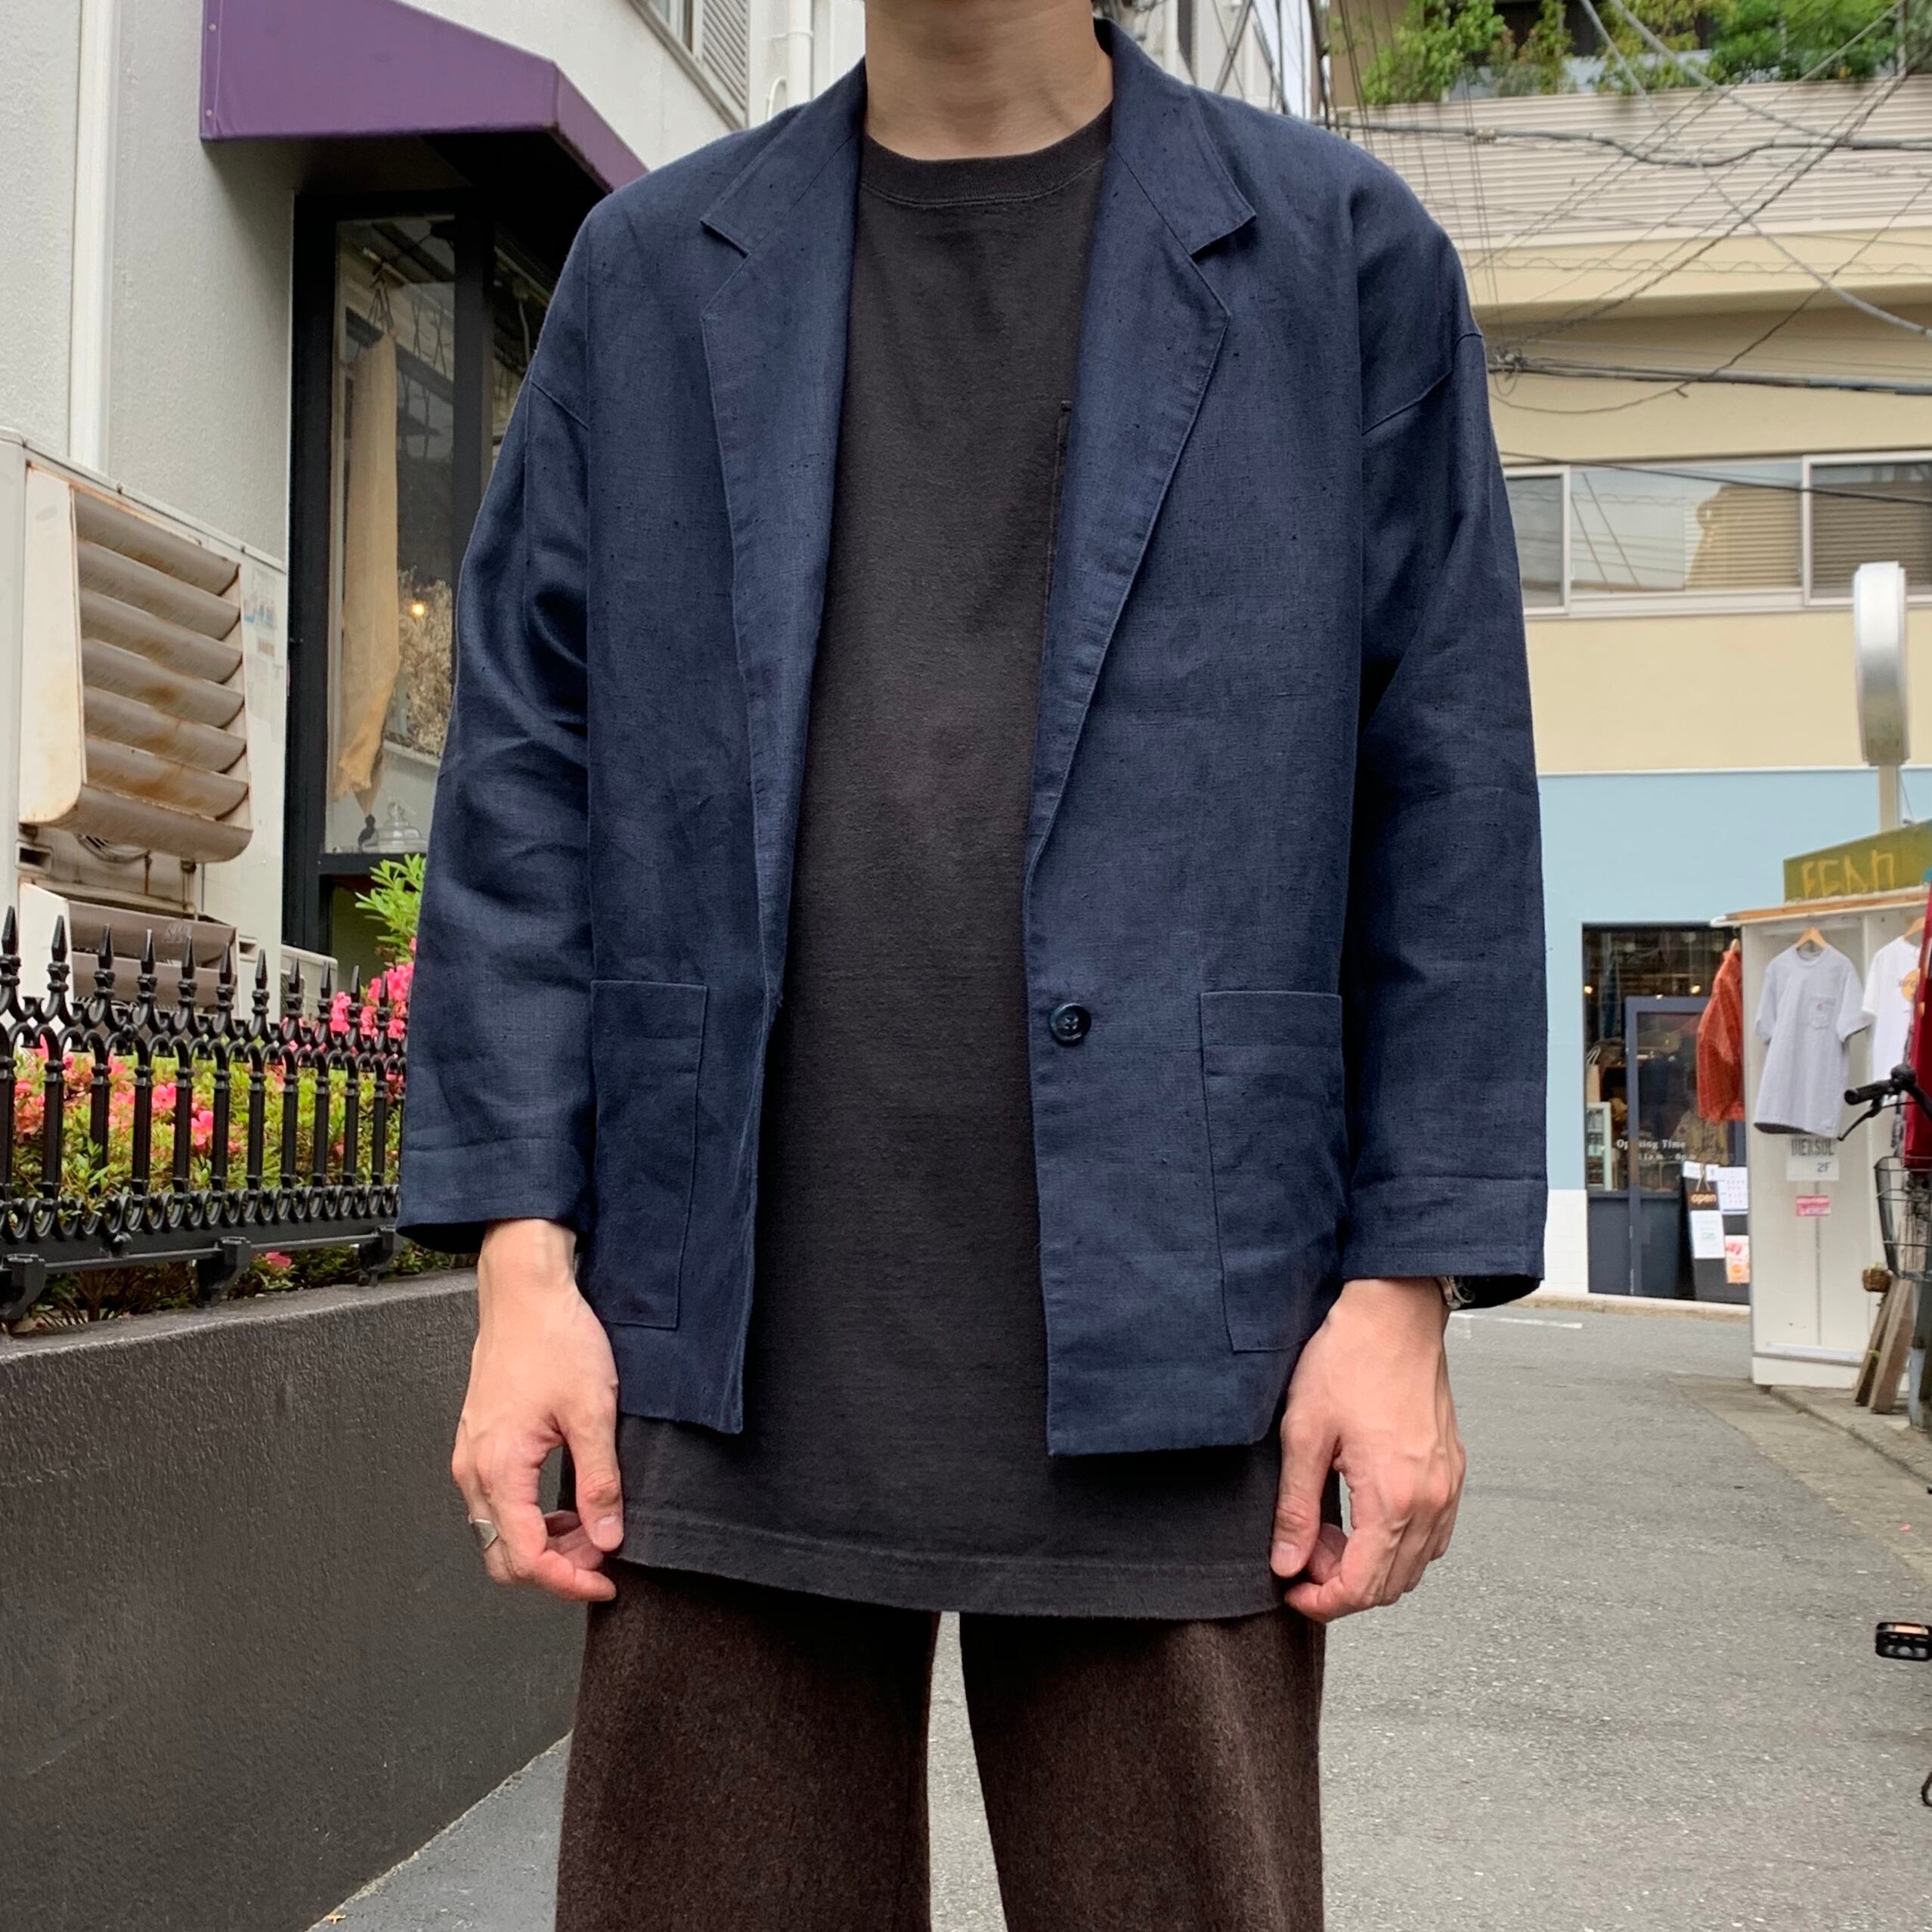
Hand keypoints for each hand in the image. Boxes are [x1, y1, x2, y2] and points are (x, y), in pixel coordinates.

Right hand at [450, 1218, 624, 1602]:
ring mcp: (472, 1456)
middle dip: (555, 1567)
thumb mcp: (593, 1412)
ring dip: (545, 1541)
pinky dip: (533, 1516)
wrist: (524, 1292)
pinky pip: (498, 1502)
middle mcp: (474, 1469)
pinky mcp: (480, 1443)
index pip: (525, 1556)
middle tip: (603, 1555)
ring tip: (593, 1525)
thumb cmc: (554, 1338)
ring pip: (500, 1531)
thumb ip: (600, 1481)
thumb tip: (608, 1536)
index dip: (568, 1580)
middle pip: (504, 1554)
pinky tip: (567, 1502)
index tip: (605, 1582)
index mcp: (498, 1468)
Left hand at [1269, 1276, 1463, 1621]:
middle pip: (1391, 1584)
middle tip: (1302, 1553)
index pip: (1362, 1587)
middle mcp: (1430, 1500)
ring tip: (1328, 1531)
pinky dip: (1397, 1540)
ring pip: (1414, 1563)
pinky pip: (1432, 1532)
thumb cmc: (1349, 1360)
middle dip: (1342, 1584)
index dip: (1321, 1601)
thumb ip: (1295, 1508)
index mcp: (1393, 1498)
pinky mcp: (1451, 1469)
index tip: (1292, 1590)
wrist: (1394, 1313)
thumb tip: (1287, 1562)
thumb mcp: (1303, 1434)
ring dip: (1370, 1564)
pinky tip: (1362, 1513)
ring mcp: (1447, 1485)